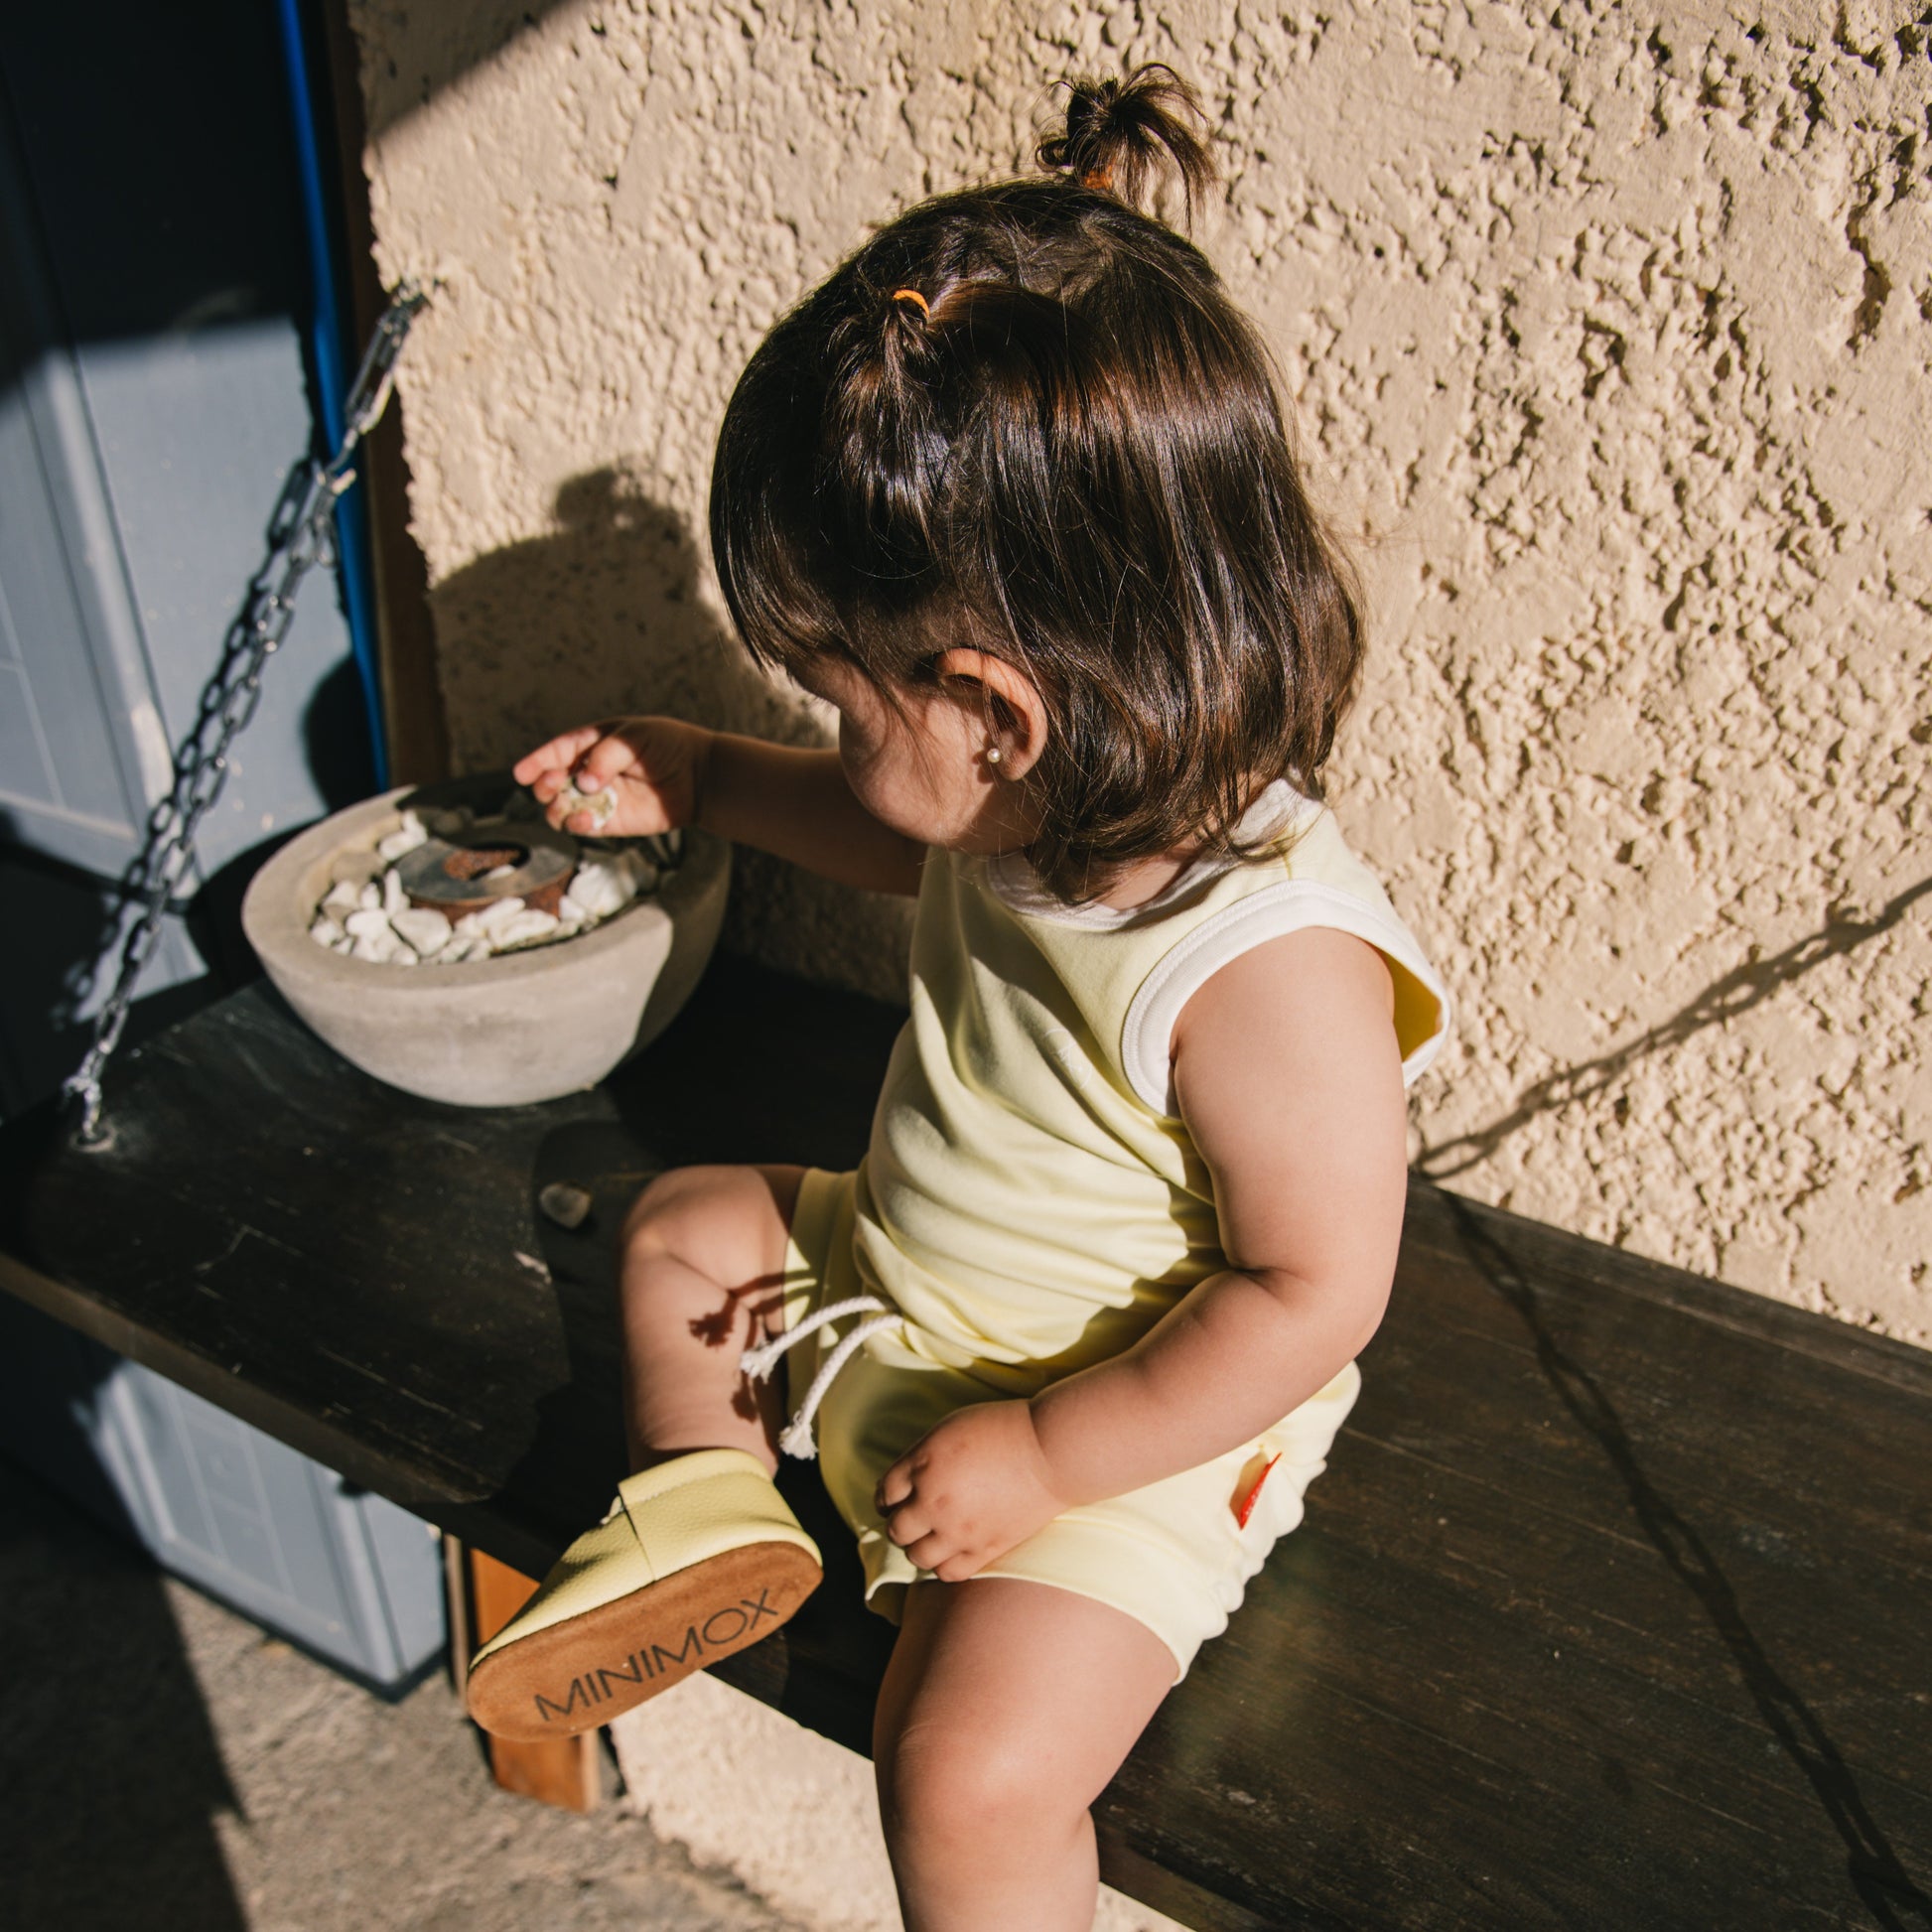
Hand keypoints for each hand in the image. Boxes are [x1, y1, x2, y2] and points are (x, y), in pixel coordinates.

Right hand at [511, 717, 713, 837]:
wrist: (700, 775)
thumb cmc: (667, 746)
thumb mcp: (634, 738)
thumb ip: (606, 756)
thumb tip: (583, 783)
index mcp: (593, 743)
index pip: (557, 752)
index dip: (537, 762)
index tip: (520, 773)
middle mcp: (590, 771)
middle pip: (553, 781)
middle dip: (546, 784)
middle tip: (555, 784)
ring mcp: (599, 797)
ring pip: (562, 807)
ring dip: (557, 807)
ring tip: (567, 803)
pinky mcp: (612, 821)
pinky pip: (584, 825)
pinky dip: (578, 824)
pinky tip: (587, 819)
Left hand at [874, 1401, 1067, 1581]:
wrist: (1050, 1451)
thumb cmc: (1002, 1430)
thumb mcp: (950, 1427)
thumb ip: (921, 1455)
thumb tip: (905, 1481)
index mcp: (924, 1464)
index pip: (885, 1492)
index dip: (887, 1496)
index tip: (894, 1498)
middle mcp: (934, 1501)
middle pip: (896, 1528)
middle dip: (900, 1522)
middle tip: (912, 1517)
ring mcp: (959, 1530)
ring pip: (917, 1556)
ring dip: (918, 1547)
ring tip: (931, 1536)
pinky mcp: (985, 1549)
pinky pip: (948, 1572)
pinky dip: (944, 1565)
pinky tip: (952, 1550)